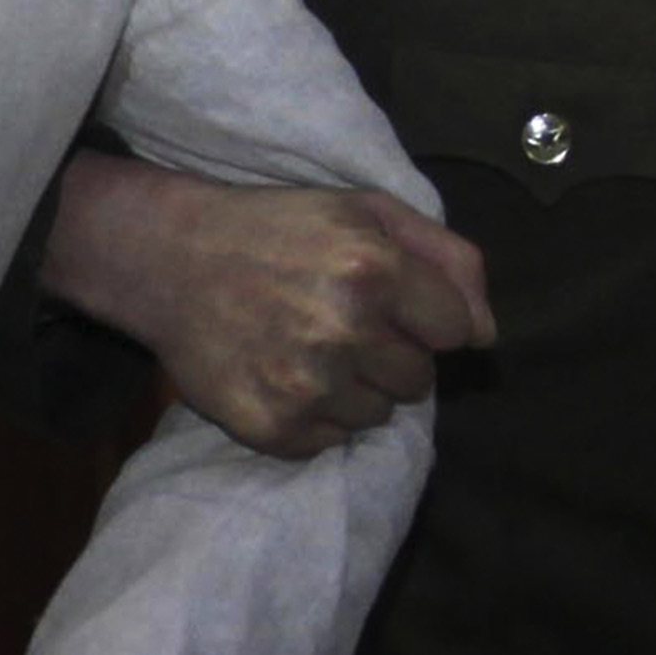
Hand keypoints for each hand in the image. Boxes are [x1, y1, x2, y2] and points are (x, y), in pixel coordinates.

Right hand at [45, 158, 492, 455]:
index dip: (423, 317)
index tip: (385, 302)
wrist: (167, 259)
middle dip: (388, 355)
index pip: (454, 332)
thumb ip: (446, 260)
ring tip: (303, 348)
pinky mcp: (273, 427)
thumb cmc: (276, 229)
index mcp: (374, 270)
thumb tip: (488, 335)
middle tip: (335, 324)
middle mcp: (345, 331)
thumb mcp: (365, 212)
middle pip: (418, 381)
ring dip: (351, 389)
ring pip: (376, 417)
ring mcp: (307, 385)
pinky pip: (329, 442)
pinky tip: (279, 375)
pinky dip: (312, 417)